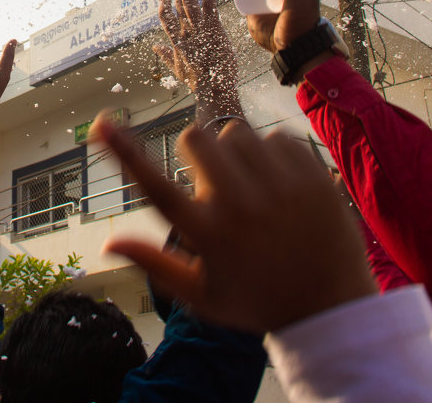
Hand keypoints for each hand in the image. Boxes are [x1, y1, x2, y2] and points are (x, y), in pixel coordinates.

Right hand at [92, 113, 373, 332]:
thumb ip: (153, 264)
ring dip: (234, 152)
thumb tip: (107, 243)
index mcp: (209, 235)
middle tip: (210, 179)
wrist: (330, 307)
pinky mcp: (312, 176)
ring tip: (250, 185)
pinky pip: (277, 136)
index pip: (155, 186)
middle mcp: (242, 206)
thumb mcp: (201, 295)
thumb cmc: (256, 300)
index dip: (123, 152)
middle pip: (196, 138)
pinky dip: (272, 154)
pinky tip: (279, 184)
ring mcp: (281, 188)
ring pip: (236, 132)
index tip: (101, 124)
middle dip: (195, 151)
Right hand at [152, 0, 239, 116]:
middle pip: (180, 5)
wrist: (213, 87)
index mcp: (177, 41)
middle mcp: (185, 32)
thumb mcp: (178, 69)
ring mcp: (198, 29)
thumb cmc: (198, 81)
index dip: (164, 4)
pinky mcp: (213, 28)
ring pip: (191, 1)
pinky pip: (209, 4)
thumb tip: (156, 47)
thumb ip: (166, 56)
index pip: (166, 18)